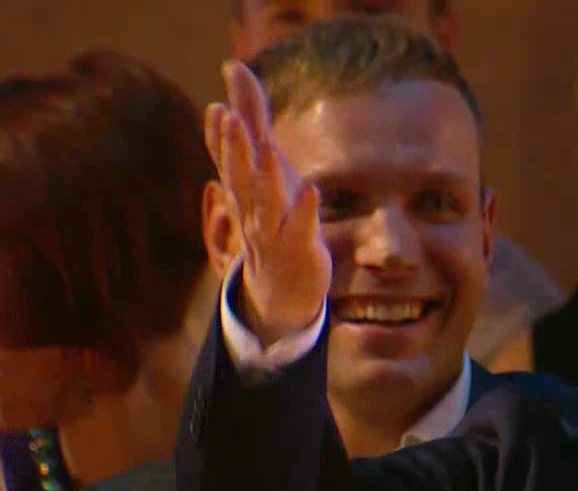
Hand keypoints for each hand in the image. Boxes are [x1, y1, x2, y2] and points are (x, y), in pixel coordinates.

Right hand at [204, 61, 330, 346]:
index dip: (219, 136)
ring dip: (266, 174)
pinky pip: (301, 227)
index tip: (217, 108)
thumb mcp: (263, 166)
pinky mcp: (299, 245)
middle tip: (229, 116)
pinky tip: (312, 189)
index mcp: (242, 188)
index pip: (225, 159)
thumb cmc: (273, 216)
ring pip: (265, 201)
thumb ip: (253, 117)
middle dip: (234, 147)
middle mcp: (251, 208)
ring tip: (268, 146)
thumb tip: (234, 68)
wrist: (280, 287)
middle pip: (239, 175)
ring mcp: (273, 229)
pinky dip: (305, 210)